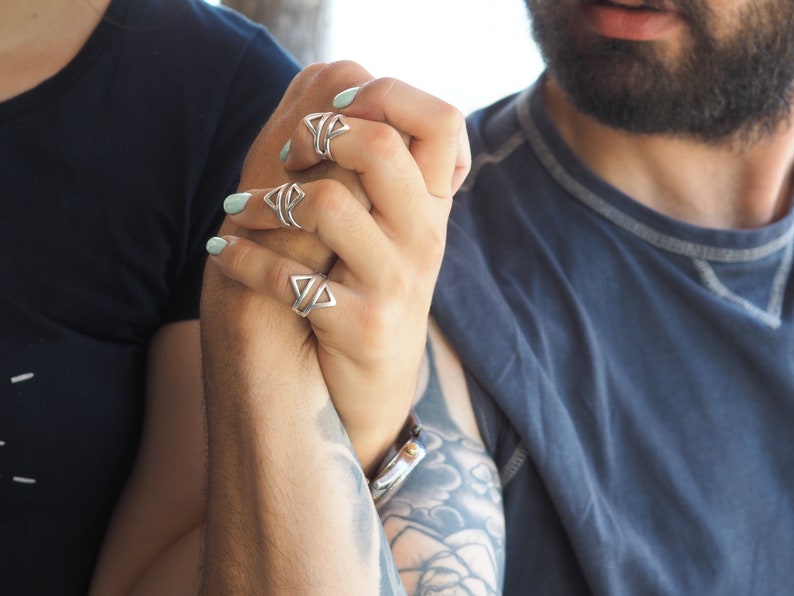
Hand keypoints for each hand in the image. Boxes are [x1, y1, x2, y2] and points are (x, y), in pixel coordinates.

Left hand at [204, 62, 469, 470]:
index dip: (386, 95)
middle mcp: (424, 239)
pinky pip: (292, 279)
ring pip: (328, 205)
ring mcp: (397, 284)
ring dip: (267, 202)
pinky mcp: (363, 327)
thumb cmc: (370, 294)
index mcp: (431, 207)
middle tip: (285, 153)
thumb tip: (345, 83)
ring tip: (240, 211)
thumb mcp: (390, 231)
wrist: (376, 389)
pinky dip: (243, 259)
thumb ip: (379, 169)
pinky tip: (222, 254)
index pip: (441, 120)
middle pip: (381, 146)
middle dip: (317, 134)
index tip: (337, 109)